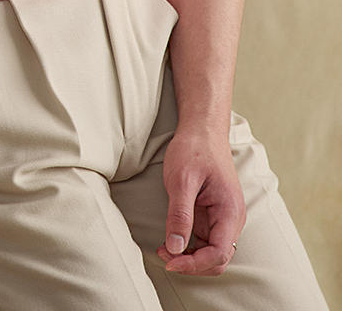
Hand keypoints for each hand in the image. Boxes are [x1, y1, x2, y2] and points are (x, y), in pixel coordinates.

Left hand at [156, 128, 246, 275]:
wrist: (202, 130)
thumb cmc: (193, 150)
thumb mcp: (181, 180)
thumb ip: (179, 215)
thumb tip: (175, 248)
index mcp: (229, 212)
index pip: (219, 254)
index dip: (194, 264)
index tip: (169, 261)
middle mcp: (231, 219)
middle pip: (217, 259)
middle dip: (191, 263)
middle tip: (163, 254)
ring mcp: (223, 218)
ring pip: (211, 252)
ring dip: (189, 256)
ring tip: (163, 248)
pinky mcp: (213, 214)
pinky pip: (205, 239)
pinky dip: (189, 245)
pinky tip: (171, 240)